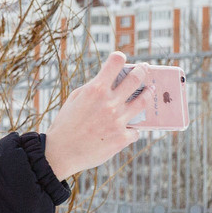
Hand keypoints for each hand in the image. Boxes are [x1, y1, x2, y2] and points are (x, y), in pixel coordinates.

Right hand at [44, 52, 153, 179]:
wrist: (61, 153)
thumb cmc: (65, 125)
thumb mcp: (75, 99)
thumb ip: (92, 88)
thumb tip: (108, 81)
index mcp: (95, 90)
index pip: (115, 62)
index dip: (119, 58)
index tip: (122, 59)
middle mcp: (109, 103)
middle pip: (136, 79)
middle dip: (142, 71)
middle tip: (145, 69)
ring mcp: (118, 121)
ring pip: (143, 102)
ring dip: (148, 94)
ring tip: (150, 91)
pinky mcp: (122, 138)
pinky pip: (135, 130)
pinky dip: (132, 128)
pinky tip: (129, 128)